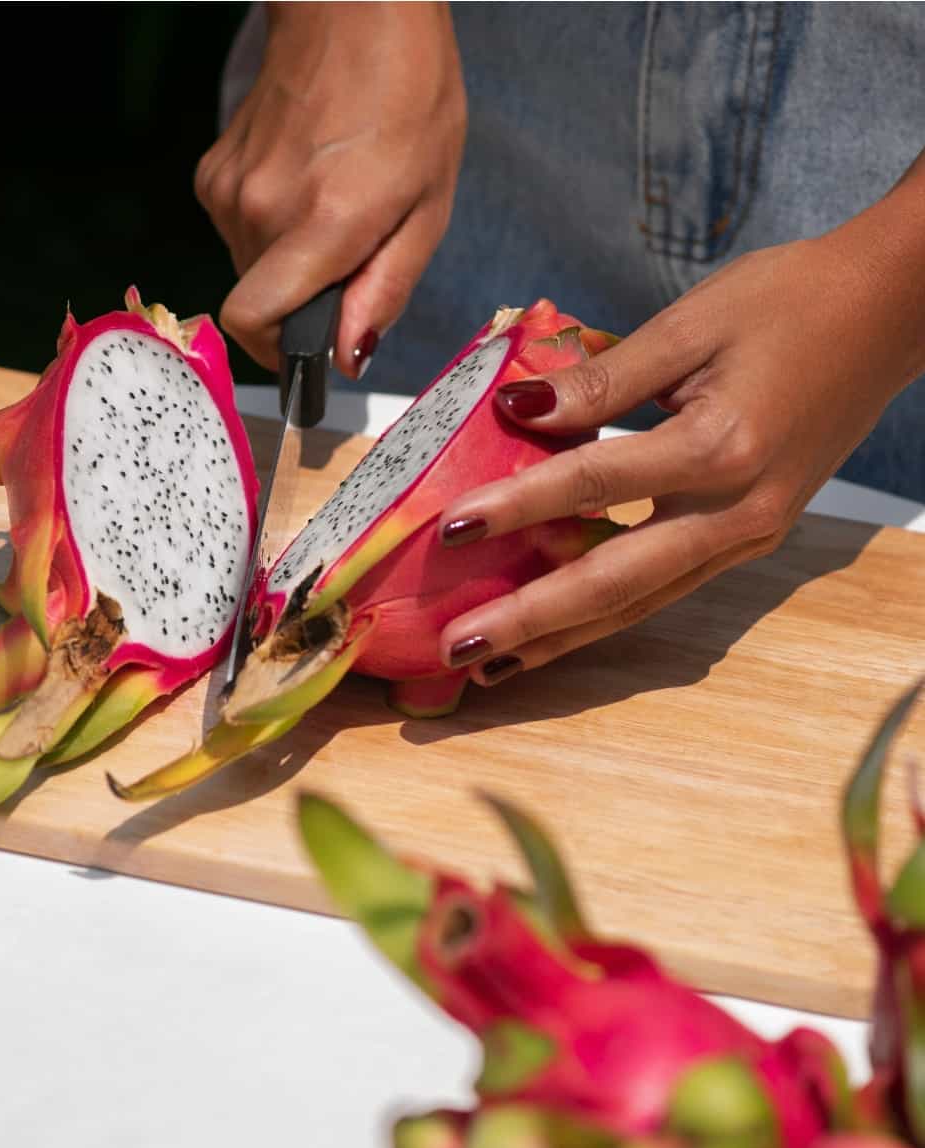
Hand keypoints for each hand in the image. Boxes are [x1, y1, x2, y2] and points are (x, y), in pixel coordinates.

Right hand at [195, 1, 465, 376]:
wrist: (353, 11)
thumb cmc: (409, 99)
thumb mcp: (428, 207)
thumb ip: (386, 290)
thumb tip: (348, 355)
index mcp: (321, 223)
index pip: (252, 322)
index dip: (279, 353)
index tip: (312, 349)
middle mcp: (261, 210)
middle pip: (262, 303)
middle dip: (304, 301)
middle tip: (351, 253)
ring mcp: (230, 189)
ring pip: (251, 269)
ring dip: (290, 263)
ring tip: (334, 206)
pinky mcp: (214, 173)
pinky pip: (240, 232)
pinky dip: (272, 230)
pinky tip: (307, 184)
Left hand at [436, 209, 924, 688]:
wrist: (889, 316)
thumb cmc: (790, 302)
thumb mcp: (690, 324)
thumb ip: (603, 379)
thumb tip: (519, 411)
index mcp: (721, 446)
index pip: (594, 484)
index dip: (515, 507)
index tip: (448, 529)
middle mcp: (737, 512)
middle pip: (614, 581)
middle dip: (530, 619)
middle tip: (458, 646)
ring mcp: (747, 536)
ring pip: (640, 603)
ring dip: (562, 637)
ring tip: (494, 664)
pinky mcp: (749, 541)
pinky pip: (664, 589)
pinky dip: (605, 614)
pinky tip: (556, 629)